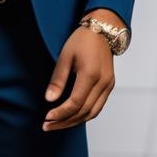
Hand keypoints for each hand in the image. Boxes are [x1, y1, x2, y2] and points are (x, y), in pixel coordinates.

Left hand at [42, 10, 120, 130]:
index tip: (46, 118)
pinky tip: (71, 116)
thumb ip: (58, 79)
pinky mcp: (110, 86)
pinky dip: (84, 115)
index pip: (75, 103)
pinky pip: (98, 107)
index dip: (60, 113)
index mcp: (91, 75)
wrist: (103, 30)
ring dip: (74, 122)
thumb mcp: (65, 56)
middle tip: (47, 125)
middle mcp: (103, 83)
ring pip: (92, 113)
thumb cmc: (82, 40)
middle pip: (84, 112)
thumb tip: (49, 100)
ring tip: (57, 124)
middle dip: (64, 122)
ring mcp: (109, 85)